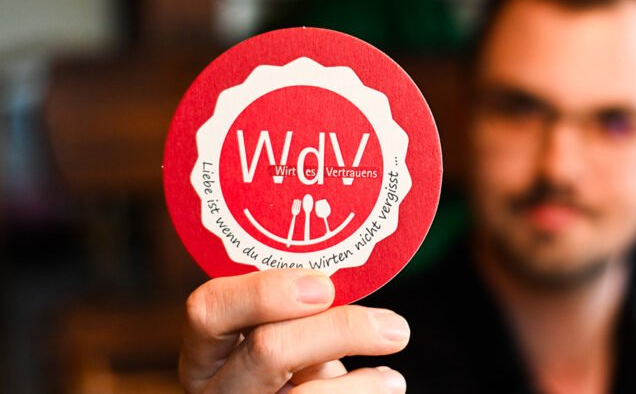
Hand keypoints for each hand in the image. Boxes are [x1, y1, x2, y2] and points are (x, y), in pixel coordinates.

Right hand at [179, 269, 408, 392]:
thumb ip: (297, 311)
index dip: (264, 292)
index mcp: (205, 349)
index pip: (208, 309)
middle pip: (267, 350)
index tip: (325, 285)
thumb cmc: (296, 362)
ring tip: (395, 374)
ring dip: (363, 382)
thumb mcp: (284, 333)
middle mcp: (214, 388)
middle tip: (394, 327)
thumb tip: (346, 285)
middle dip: (337, 331)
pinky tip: (387, 385)